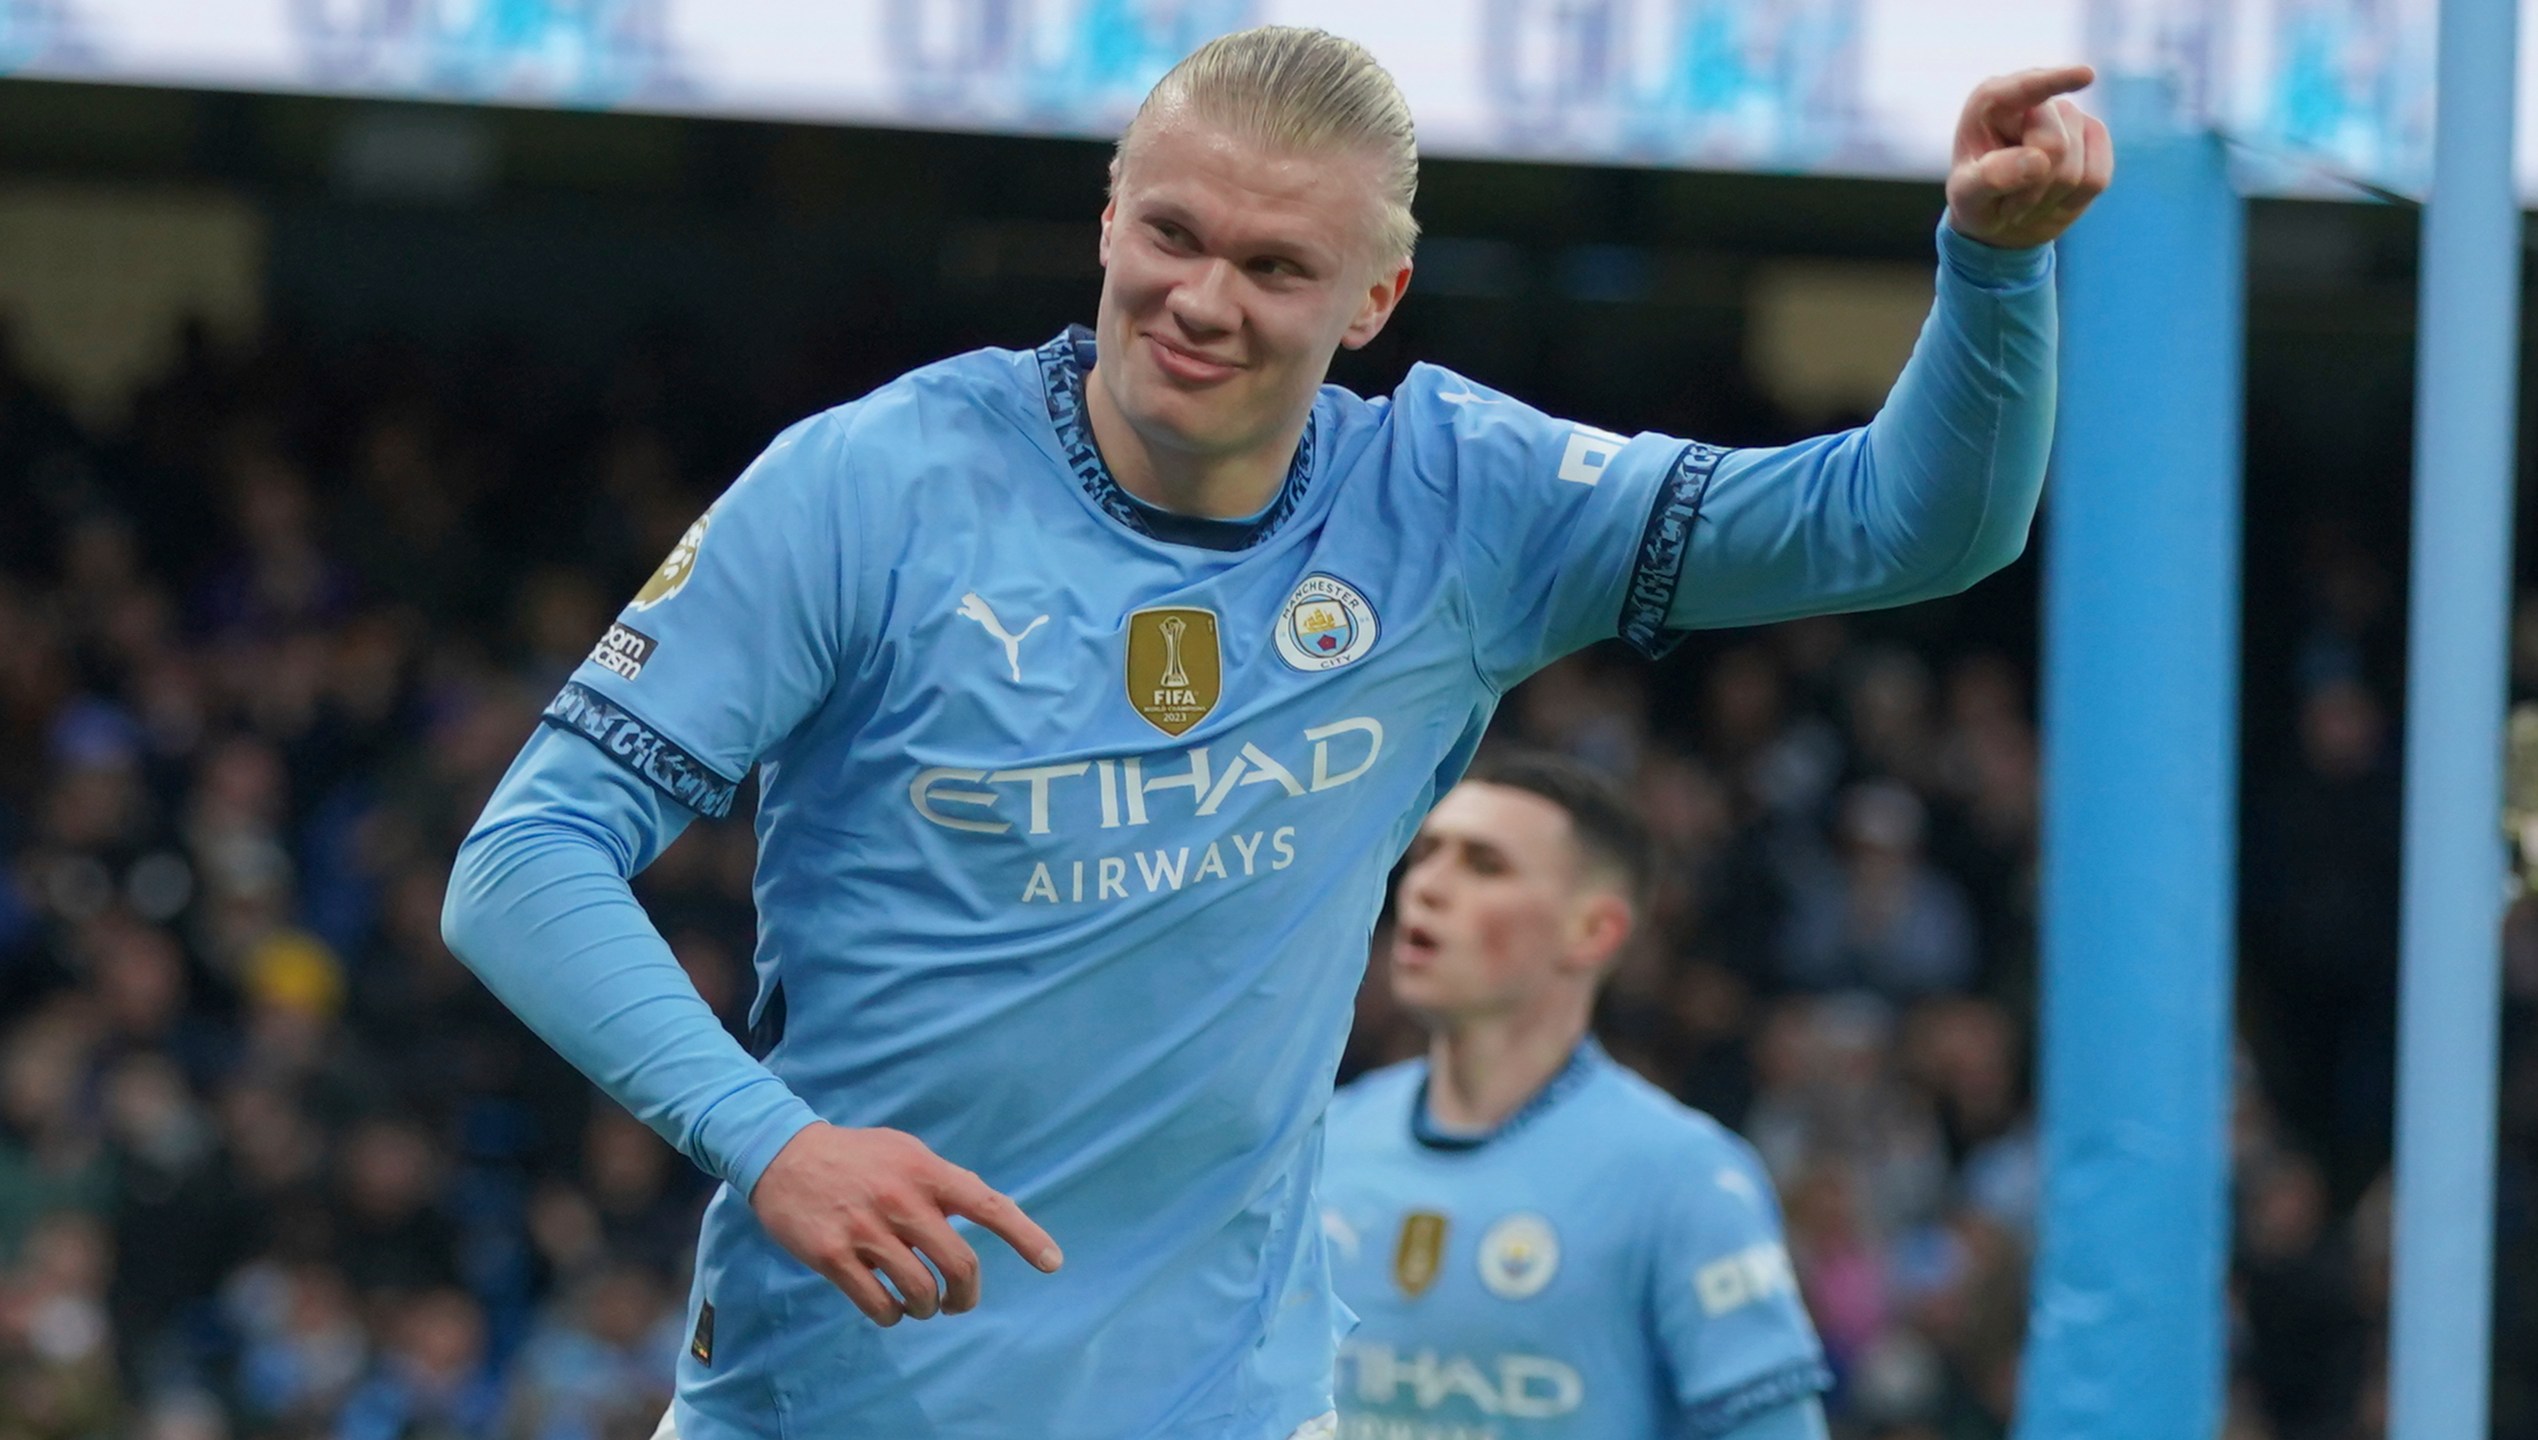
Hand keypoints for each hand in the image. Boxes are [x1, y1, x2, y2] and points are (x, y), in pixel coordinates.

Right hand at [750, 1122, 1061, 1325]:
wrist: (782, 1154)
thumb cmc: (856, 1157)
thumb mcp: (906, 1152)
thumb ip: (943, 1182)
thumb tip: (983, 1212)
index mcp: (926, 1172)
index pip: (988, 1204)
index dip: (1025, 1236)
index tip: (1052, 1263)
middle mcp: (901, 1201)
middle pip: (959, 1265)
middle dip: (967, 1296)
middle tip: (960, 1303)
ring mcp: (866, 1230)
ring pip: (921, 1293)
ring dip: (928, 1309)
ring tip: (921, 1304)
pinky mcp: (833, 1257)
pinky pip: (878, 1307)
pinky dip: (892, 1317)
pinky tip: (889, 1308)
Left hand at [1945, 65, 2114, 249]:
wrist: (2001, 219)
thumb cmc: (1976, 199)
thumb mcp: (1968, 195)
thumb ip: (1992, 177)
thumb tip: (2039, 160)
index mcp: (1992, 103)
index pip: (2025, 89)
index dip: (2056, 81)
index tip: (2086, 76)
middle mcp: (2035, 103)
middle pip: (2055, 147)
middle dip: (2032, 186)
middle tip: (2008, 200)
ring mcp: (2070, 118)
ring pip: (2076, 170)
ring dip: (2047, 198)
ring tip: (2025, 198)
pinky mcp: (2095, 139)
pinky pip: (2096, 178)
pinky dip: (2072, 200)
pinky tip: (2052, 198)